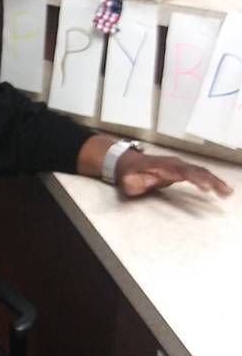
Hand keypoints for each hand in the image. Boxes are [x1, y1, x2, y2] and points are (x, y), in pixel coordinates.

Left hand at [115, 150, 233, 198]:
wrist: (127, 163)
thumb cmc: (128, 174)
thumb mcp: (127, 181)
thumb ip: (132, 183)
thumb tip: (135, 184)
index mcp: (163, 166)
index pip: (182, 171)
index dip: (195, 178)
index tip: (206, 187)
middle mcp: (174, 164)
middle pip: (196, 170)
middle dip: (211, 181)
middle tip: (224, 192)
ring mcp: (178, 166)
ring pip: (200, 172)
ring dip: (215, 181)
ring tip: (227, 192)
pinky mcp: (181, 171)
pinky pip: (199, 174)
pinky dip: (211, 181)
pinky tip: (221, 189)